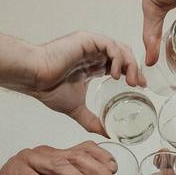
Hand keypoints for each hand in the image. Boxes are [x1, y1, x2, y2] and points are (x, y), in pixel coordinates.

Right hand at [0, 32, 144, 135]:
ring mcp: (91, 45)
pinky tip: (116, 73)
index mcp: (92, 65)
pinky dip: (117, 57)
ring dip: (129, 64)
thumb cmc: (48, 89)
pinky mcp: (87, 40)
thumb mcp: (76, 109)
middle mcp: (93, 53)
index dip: (131, 74)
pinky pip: (110, 44)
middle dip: (134, 69)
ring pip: (120, 48)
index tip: (141, 87)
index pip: (119, 65)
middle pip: (123, 56)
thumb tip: (105, 134)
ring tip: (131, 81)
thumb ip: (91, 121)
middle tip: (140, 85)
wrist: (34, 78)